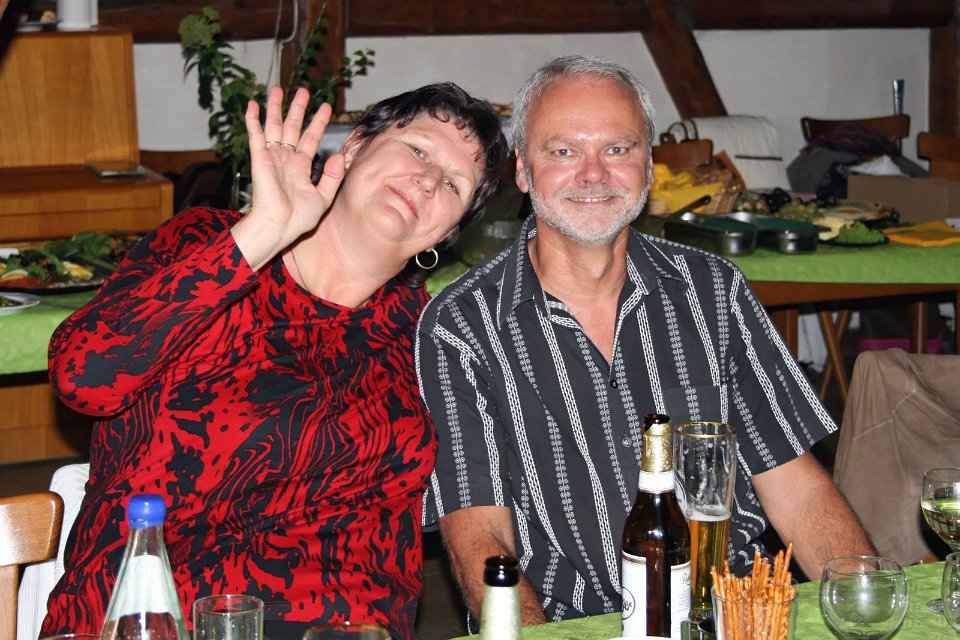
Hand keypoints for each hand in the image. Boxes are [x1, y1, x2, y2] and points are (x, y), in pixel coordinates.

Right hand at [232, 86, 345, 269]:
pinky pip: (255, 135)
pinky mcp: (259, 158)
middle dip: (297, 108)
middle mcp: (286, 159)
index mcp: (301, 167)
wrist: (280, 225)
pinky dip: (253, 120)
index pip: (311, 138)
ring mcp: (272, 157)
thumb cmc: (299, 218)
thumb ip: (332, 177)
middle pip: (292, 127)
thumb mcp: (323, 197)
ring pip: (274, 126)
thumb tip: (339, 156)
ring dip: (275, 107)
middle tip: (303, 90)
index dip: (318, 122)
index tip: (326, 106)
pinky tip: (252, 105)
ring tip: (278, 89)